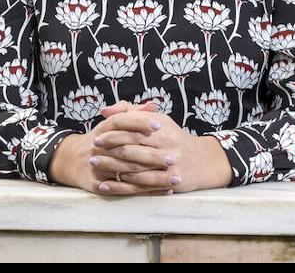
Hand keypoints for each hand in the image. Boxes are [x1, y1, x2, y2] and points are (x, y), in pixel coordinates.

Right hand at [50, 101, 175, 196]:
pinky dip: (145, 192)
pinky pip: (125, 190)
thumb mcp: (112, 123)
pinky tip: (165, 190)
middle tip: (173, 158)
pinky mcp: (98, 185)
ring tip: (175, 177)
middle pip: (127, 151)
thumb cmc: (102, 140)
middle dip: (151, 156)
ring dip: (153, 177)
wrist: (73, 160)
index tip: (160, 126)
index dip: (140, 123)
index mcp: (104, 129)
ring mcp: (98, 167)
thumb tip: (153, 106)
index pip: (121, 122)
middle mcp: (99, 148)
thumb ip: (132, 113)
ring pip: (128, 173)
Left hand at [88, 100, 230, 193]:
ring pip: (136, 165)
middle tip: (92, 151)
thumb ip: (129, 112)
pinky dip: (126, 184)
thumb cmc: (172, 138)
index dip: (113, 132)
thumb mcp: (155, 121)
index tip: (97, 136)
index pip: (133, 127)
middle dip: (110, 149)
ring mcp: (170, 162)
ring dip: (113, 167)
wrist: (202, 161)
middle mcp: (167, 142)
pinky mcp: (172, 179)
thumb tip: (104, 111)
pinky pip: (145, 183)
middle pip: (133, 146)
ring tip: (96, 165)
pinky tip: (111, 182)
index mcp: (161, 125)